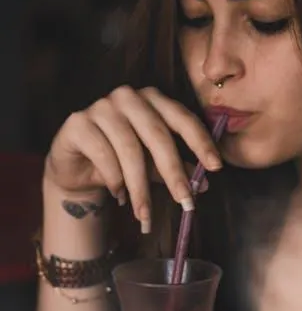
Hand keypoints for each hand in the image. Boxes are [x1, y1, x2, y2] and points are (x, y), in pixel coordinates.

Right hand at [44, 86, 221, 230]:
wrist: (76, 167)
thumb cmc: (120, 160)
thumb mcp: (152, 165)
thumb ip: (176, 168)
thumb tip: (203, 185)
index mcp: (153, 99)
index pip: (182, 118)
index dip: (200, 142)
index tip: (215, 167)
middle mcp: (128, 97)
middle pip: (157, 135)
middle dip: (173, 172)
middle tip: (184, 201)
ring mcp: (101, 107)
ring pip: (129, 149)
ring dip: (140, 186)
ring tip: (145, 214)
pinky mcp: (78, 123)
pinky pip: (103, 153)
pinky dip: (114, 179)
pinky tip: (119, 195)